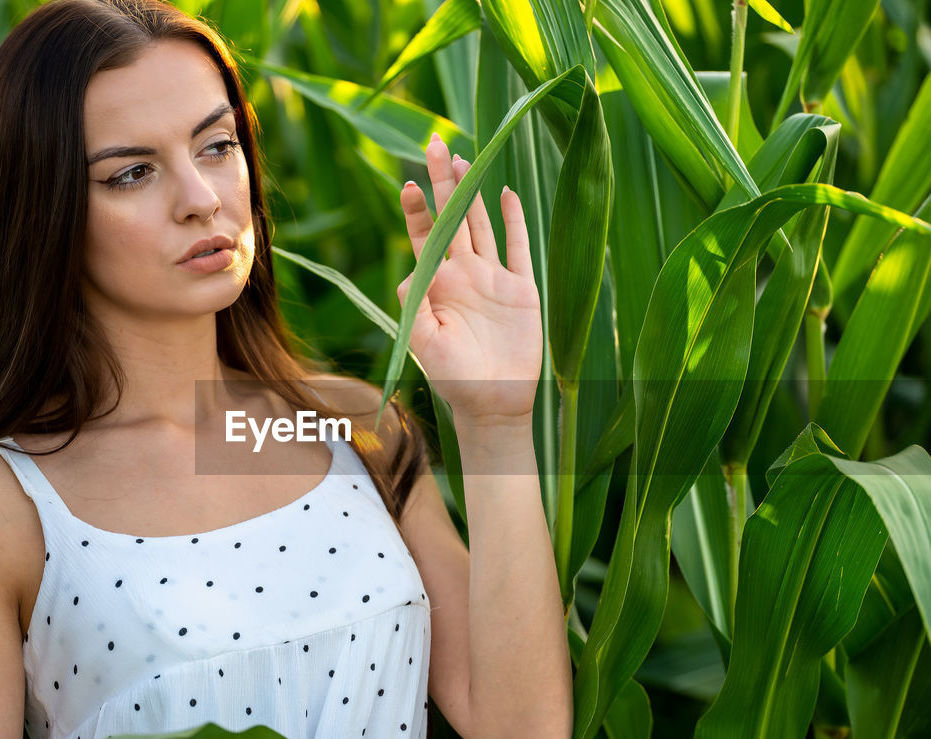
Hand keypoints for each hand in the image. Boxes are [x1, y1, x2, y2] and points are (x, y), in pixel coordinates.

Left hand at [396, 133, 542, 423]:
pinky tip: (506, 194)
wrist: (494, 403)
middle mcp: (463, 273)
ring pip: (481, 224)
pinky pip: (519, 247)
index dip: (417, 208)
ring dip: (472, 192)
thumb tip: (411, 273)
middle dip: (443, 181)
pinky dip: (514, 221)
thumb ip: (416, 308)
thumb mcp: (425, 344)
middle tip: (435, 143)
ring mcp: (493, 278)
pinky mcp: (521, 288)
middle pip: (452, 217)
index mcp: (437, 284)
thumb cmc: (454, 379)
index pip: (424, 236)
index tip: (409, 183)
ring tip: (463, 157)